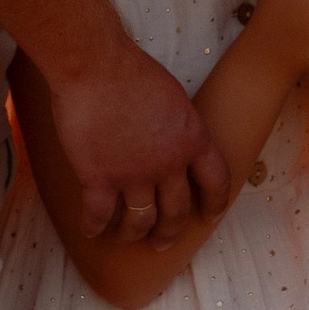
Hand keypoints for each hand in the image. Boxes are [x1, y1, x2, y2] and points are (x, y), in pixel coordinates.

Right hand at [50, 42, 229, 241]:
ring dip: (132, 234)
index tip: (209, 216)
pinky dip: (95, 228)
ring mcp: (134, 175)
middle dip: (170, 234)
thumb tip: (175, 141)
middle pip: (177, 213)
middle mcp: (169, 164)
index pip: (216, 182)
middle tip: (162, 243)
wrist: (95, 66)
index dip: (215, 204)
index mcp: (193, 140)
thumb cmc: (131, 71)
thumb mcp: (174, 98)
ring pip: (139, 222)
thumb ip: (180, 127)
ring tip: (123, 237)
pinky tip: (92, 231)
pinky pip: (99, 216)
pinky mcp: (98, 179)